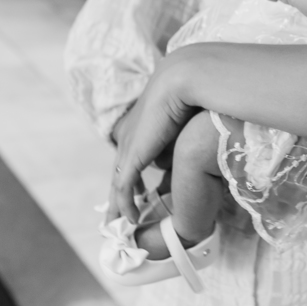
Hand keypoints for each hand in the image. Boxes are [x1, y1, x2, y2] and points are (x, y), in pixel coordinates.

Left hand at [105, 52, 196, 224]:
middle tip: (116, 218)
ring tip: (119, 225)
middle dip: (118, 197)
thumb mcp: (184, 121)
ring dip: (117, 207)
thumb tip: (186, 158)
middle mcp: (128, 137)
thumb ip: (181, 140)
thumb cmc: (190, 94)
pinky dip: (126, 205)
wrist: (180, 81)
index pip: (130, 158)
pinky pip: (124, 188)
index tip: (139, 193)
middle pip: (119, 174)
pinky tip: (132, 218)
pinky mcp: (131, 156)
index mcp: (138, 126)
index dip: (132, 177)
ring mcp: (128, 147)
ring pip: (117, 184)